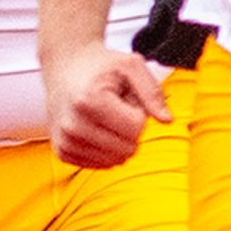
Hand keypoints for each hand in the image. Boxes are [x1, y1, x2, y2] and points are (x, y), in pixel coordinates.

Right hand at [45, 39, 166, 170]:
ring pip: (115, 160)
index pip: (136, 128)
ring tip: (103, 116)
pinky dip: (105, 149)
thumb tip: (167, 120)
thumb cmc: (101, 66)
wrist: (65, 67)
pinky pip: (101, 165)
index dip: (138, 112)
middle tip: (114, 107)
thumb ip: (152, 92)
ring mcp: (66, 141)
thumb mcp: (131, 65)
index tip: (123, 96)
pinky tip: (94, 127)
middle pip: (127, 148)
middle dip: (129, 129)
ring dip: (117, 139)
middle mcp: (73, 125)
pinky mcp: (62, 153)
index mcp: (89, 101)